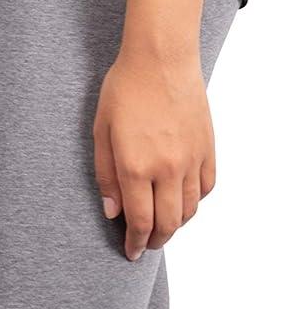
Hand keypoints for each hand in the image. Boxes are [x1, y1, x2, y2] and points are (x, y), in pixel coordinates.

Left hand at [92, 43, 215, 261]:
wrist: (161, 57)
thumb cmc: (126, 87)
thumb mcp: (101, 129)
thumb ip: (105, 174)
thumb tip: (112, 211)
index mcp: (136, 166)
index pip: (140, 222)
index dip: (135, 243)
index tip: (131, 251)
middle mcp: (166, 168)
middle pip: (167, 223)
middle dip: (155, 240)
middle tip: (147, 244)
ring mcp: (190, 158)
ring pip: (188, 209)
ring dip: (176, 223)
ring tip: (164, 223)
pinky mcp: (207, 146)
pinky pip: (206, 187)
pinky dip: (195, 200)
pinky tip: (183, 197)